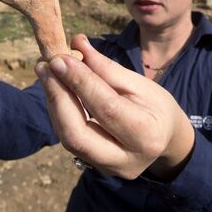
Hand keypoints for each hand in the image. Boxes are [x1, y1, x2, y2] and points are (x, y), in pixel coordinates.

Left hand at [35, 35, 194, 179]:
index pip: (106, 108)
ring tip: (46, 72)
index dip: (80, 82)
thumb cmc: (155, 106)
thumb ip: (106, 68)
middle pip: (78, 135)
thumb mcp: (139, 83)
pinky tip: (55, 89)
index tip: (60, 59)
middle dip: (58, 98)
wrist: (166, 139)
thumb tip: (76, 43)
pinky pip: (70, 139)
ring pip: (69, 139)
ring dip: (54, 103)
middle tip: (45, 66)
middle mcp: (125, 159)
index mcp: (146, 135)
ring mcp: (108, 168)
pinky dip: (60, 112)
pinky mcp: (94, 166)